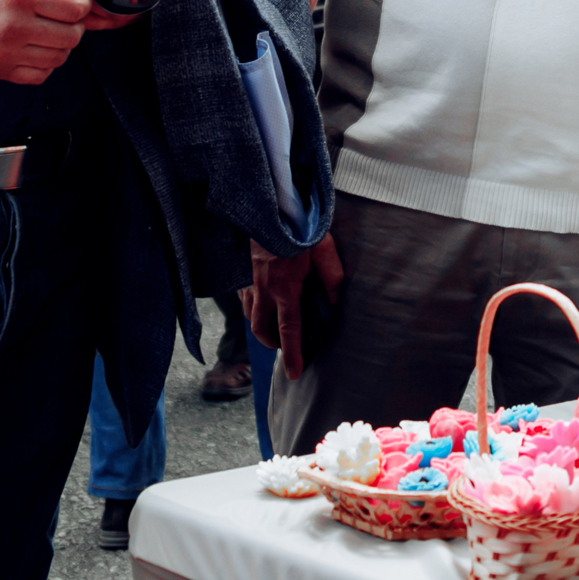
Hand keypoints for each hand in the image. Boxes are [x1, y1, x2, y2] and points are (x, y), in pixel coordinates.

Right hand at [0, 0, 92, 83]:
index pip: (76, 8)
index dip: (81, 2)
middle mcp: (14, 26)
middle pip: (72, 36)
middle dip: (75, 24)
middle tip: (62, 15)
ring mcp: (4, 52)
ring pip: (58, 58)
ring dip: (60, 45)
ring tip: (47, 30)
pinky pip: (38, 76)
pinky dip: (44, 64)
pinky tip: (34, 47)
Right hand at [241, 232, 343, 380]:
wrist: (267, 205)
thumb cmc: (298, 225)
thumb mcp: (323, 248)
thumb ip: (332, 276)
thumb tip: (336, 301)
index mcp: (285, 287)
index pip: (289, 330)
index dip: (293, 354)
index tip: (294, 374)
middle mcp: (263, 289)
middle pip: (263, 330)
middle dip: (274, 344)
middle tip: (288, 347)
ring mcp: (249, 281)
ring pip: (250, 317)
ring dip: (263, 327)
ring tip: (277, 328)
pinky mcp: (242, 273)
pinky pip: (243, 300)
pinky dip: (252, 308)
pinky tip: (264, 304)